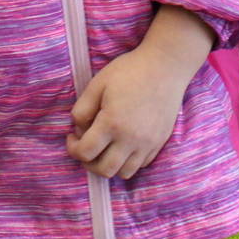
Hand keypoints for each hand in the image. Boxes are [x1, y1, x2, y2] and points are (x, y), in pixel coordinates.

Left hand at [66, 6, 212, 179]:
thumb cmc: (130, 71)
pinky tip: (124, 143)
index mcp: (112, 123)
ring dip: (110, 165)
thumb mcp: (98, 83)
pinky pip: (141, 164)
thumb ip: (82, 109)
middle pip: (104, 170)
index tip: (72, 137)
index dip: (73, 148)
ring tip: (106, 148)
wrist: (166, 66)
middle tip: (86, 147)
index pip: (85, 153)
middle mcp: (131, 139)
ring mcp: (148, 143)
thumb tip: (78, 130)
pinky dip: (128, 161)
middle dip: (89, 163)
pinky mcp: (160, 142)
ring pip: (124, 173)